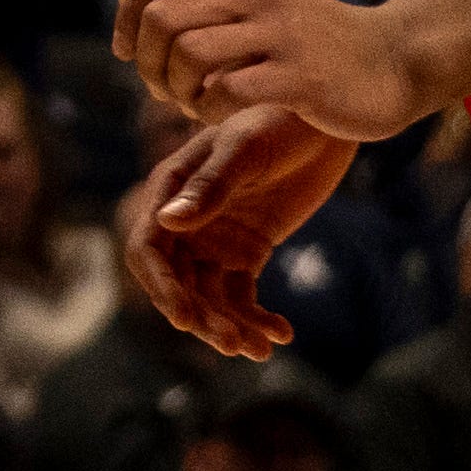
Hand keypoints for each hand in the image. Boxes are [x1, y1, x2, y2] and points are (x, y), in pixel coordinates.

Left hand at [122, 0, 429, 146]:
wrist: (397, 60)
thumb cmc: (316, 38)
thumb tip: (129, 9)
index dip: (129, 13)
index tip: (132, 50)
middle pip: (161, 17)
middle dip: (147, 63)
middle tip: (165, 90)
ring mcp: (281, 32)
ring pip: (187, 54)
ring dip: (176, 90)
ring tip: (194, 103)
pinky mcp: (301, 77)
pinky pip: (226, 91)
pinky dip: (209, 110)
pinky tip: (223, 116)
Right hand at [128, 104, 362, 360]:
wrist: (323, 122)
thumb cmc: (275, 120)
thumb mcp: (243, 152)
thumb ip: (209, 187)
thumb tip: (167, 221)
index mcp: (170, 190)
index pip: (148, 249)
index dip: (162, 287)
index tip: (186, 318)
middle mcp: (185, 220)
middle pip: (179, 283)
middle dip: (201, 317)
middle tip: (233, 343)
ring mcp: (215, 238)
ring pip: (209, 297)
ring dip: (230, 326)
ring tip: (261, 349)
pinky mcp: (247, 251)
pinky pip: (242, 295)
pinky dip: (257, 318)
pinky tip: (281, 333)